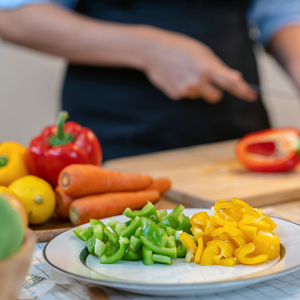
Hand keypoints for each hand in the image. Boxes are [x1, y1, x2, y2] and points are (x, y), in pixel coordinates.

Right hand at [140, 27, 256, 102]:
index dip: (242, 91)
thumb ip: (218, 67)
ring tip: (186, 73)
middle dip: (215, 92)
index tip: (251, 96)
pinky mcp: (176, 95)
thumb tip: (235, 77)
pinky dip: (185, 88)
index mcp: (206, 68)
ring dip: (197, 88)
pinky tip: (177, 77)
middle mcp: (197, 82)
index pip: (229, 83)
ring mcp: (185, 90)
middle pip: (215, 97)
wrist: (153, 52)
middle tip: (207, 81)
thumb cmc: (178, 47)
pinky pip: (187, 95)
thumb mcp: (202, 51)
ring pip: (199, 95)